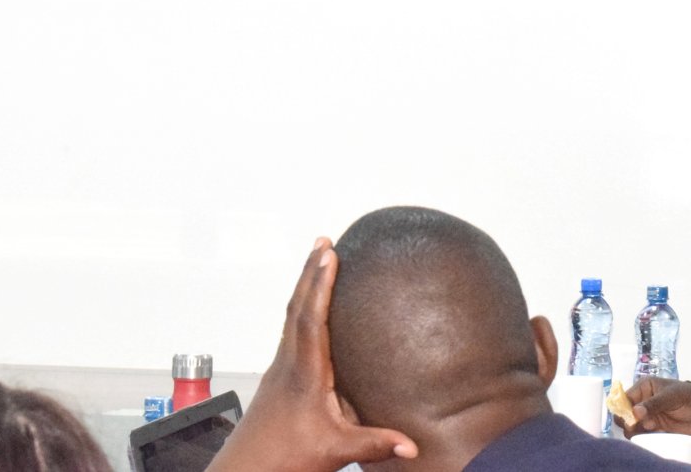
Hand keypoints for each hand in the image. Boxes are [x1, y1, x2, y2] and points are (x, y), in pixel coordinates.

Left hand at [207, 240, 417, 471]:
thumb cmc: (282, 461)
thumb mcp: (335, 452)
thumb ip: (374, 443)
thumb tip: (412, 444)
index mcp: (304, 375)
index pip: (312, 318)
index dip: (321, 283)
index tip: (329, 253)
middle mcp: (288, 365)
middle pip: (297, 307)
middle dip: (311, 271)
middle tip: (322, 241)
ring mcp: (280, 371)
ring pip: (291, 318)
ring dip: (304, 286)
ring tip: (317, 262)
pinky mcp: (278, 379)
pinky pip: (290, 332)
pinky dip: (302, 309)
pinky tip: (310, 310)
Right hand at [619, 378, 690, 437]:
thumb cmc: (689, 397)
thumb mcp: (671, 397)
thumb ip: (653, 404)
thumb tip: (634, 412)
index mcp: (644, 388)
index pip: (625, 398)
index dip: (623, 408)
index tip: (629, 417)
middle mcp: (643, 402)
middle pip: (624, 414)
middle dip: (628, 421)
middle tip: (638, 424)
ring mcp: (648, 416)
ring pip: (631, 426)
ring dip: (636, 429)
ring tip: (652, 426)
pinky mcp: (654, 429)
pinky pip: (641, 434)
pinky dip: (642, 436)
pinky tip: (654, 432)